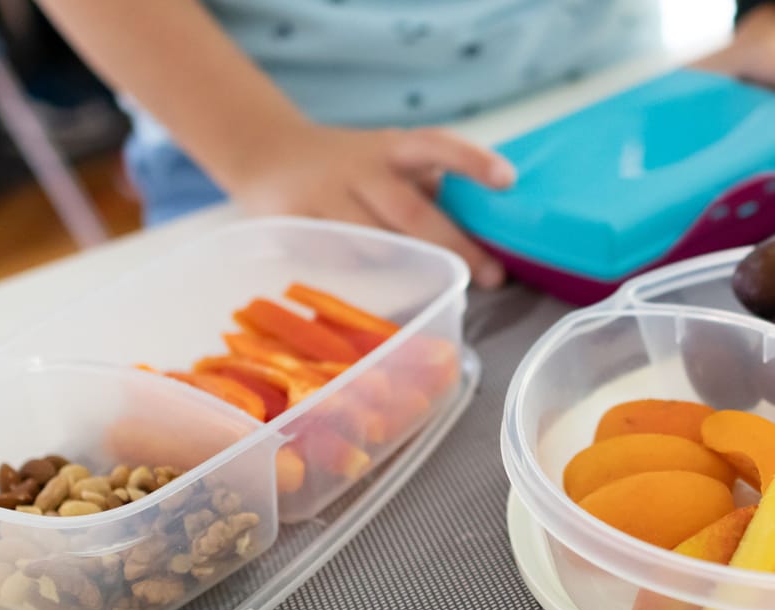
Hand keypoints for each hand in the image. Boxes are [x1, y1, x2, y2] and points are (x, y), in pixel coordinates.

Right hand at [228, 123, 515, 287]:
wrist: (267, 153)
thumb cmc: (352, 168)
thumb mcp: (391, 159)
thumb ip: (430, 188)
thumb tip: (488, 231)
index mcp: (392, 148)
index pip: (436, 145)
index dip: (471, 161)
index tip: (508, 180)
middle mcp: (359, 167)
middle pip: (410, 210)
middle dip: (455, 245)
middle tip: (492, 276)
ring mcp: (322, 195)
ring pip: (370, 242)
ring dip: (407, 270)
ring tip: (440, 290)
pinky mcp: (291, 223)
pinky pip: (332, 261)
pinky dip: (358, 282)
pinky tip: (379, 299)